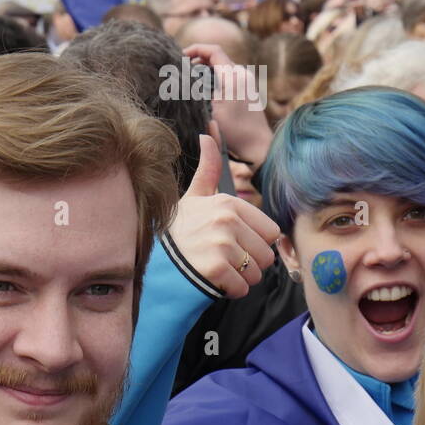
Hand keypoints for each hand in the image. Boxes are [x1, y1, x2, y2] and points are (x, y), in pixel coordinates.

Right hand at [168, 134, 279, 298]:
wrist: (153, 263)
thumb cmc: (179, 231)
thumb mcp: (194, 197)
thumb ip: (208, 168)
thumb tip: (208, 133)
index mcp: (228, 203)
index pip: (271, 233)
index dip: (254, 243)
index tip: (233, 243)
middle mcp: (227, 219)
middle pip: (266, 255)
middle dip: (249, 263)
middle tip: (224, 259)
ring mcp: (221, 243)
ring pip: (256, 273)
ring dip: (240, 278)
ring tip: (218, 270)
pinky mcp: (216, 268)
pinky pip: (242, 288)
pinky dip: (230, 291)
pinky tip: (212, 281)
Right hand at [183, 44, 272, 168]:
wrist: (258, 146)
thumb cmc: (234, 130)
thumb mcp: (210, 110)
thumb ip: (196, 91)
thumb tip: (181, 79)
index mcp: (234, 76)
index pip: (213, 51)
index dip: (195, 49)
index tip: (180, 57)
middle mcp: (242, 74)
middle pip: (216, 57)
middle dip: (197, 61)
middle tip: (182, 72)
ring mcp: (247, 81)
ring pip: (221, 67)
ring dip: (205, 70)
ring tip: (190, 82)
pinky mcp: (247, 89)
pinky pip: (227, 76)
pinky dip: (214, 78)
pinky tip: (204, 92)